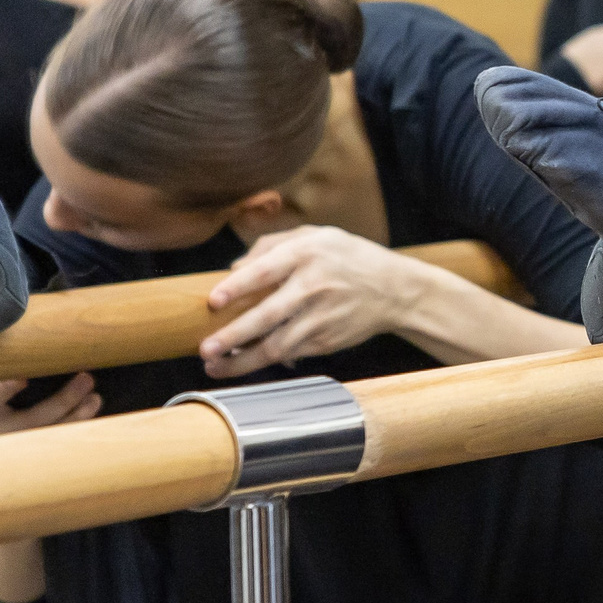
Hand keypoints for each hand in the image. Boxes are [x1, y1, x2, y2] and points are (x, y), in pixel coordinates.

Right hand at [0, 374, 100, 440]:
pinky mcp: (37, 444)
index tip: (21, 377)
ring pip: (54, 432)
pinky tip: (92, 405)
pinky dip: (80, 423)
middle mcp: (0, 428)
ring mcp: (21, 440)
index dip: (3, 389)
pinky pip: (62, 437)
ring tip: (95, 397)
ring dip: (79, 415)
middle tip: (87, 377)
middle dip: (62, 402)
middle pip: (34, 419)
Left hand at [200, 225, 417, 376]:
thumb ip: (273, 244)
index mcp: (308, 253)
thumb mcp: (318, 236)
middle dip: (233, 335)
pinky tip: (244, 362)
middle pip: (267, 315)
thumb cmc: (349, 258)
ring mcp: (322, 317)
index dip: (237, 287)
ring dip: (243, 360)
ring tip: (215, 366)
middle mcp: (314, 286)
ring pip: (277, 345)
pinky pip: (291, 354)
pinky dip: (266, 360)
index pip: (266, 271)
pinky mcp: (327, 341)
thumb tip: (233, 268)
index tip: (213, 302)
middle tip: (205, 348)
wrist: (397, 290)